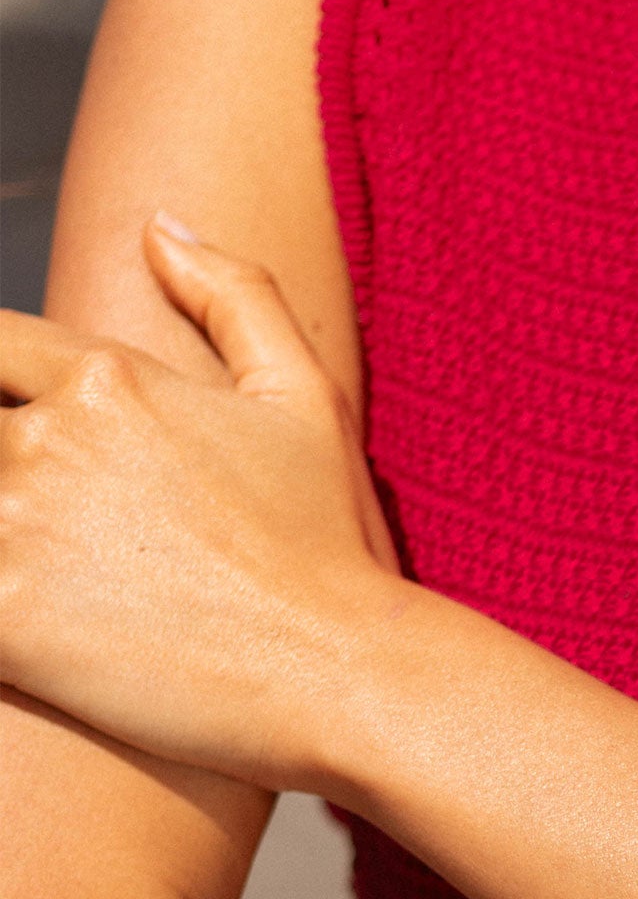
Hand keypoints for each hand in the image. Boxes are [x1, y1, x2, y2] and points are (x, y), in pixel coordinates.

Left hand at [0, 218, 398, 787]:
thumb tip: (157, 227)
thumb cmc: (329, 544)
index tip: (17, 426)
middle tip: (28, 501)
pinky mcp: (5, 617)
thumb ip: (233, 294)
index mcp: (107, 378)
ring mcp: (17, 527)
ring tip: (23, 549)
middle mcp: (50, 440)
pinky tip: (19, 620)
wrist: (342, 671)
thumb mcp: (304, 398)